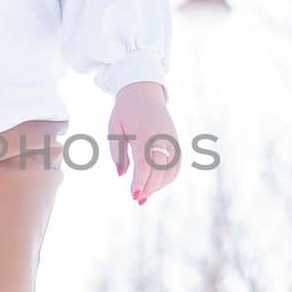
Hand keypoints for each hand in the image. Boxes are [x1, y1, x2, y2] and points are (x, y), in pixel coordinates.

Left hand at [109, 81, 179, 205]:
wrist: (144, 91)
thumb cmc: (125, 110)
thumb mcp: (114, 128)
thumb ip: (117, 152)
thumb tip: (121, 174)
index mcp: (146, 131)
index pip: (146, 162)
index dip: (141, 181)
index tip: (134, 195)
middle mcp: (163, 136)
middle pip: (161, 169)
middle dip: (150, 187)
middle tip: (138, 199)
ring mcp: (172, 139)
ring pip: (172, 169)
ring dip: (159, 185)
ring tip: (145, 194)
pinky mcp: (176, 142)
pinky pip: (176, 165)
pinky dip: (167, 178)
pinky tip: (155, 184)